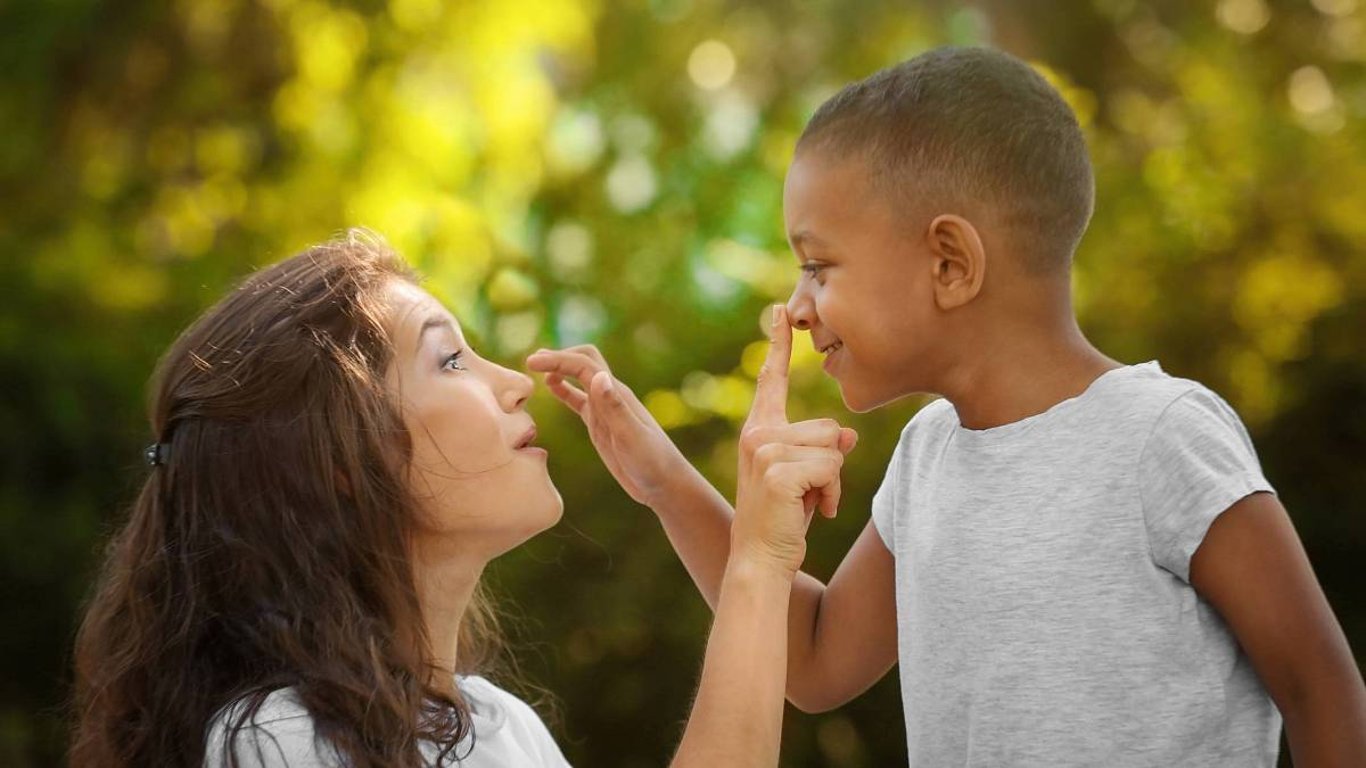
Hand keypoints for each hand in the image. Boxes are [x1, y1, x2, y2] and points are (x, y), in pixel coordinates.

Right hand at [526, 344, 687, 506]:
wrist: (665, 483)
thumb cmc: (652, 462)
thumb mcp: (631, 437)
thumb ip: (615, 407)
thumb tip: (598, 376)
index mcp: (616, 394)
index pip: (583, 365)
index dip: (557, 360)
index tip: (531, 362)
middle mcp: (610, 396)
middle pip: (582, 362)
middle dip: (558, 357)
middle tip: (531, 362)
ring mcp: (605, 410)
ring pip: (579, 378)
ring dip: (559, 369)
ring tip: (535, 368)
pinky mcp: (601, 424)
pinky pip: (578, 400)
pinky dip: (563, 390)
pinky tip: (550, 388)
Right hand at [733, 306, 856, 574]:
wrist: (761, 560)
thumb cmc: (784, 520)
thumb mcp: (808, 479)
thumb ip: (823, 451)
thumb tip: (849, 438)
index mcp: (759, 430)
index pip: (773, 379)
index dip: (778, 344)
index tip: (781, 310)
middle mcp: (757, 433)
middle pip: (829, 427)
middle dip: (831, 464)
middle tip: (808, 494)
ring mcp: (764, 450)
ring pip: (834, 448)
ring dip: (833, 482)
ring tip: (810, 503)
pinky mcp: (777, 470)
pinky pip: (832, 468)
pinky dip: (833, 495)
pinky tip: (815, 511)